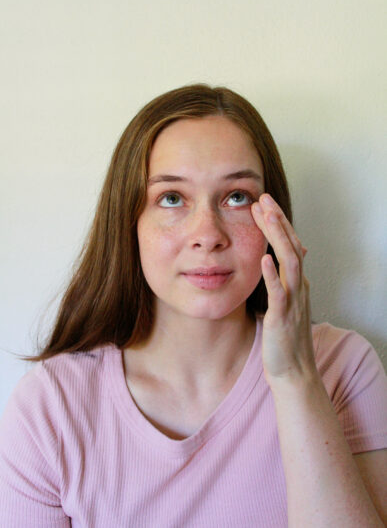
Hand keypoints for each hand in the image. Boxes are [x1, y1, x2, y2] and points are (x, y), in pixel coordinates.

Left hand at [251, 194, 318, 386]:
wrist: (293, 373)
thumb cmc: (284, 340)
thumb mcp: (285, 305)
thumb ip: (282, 282)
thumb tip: (277, 261)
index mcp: (296, 284)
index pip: (290, 245)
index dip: (277, 223)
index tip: (262, 204)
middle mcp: (298, 288)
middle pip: (291, 246)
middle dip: (277, 221)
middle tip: (263, 198)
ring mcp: (292, 302)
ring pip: (289, 262)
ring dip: (278, 237)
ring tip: (265, 215)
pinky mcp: (282, 318)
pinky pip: (279, 293)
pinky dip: (272, 275)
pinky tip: (264, 258)